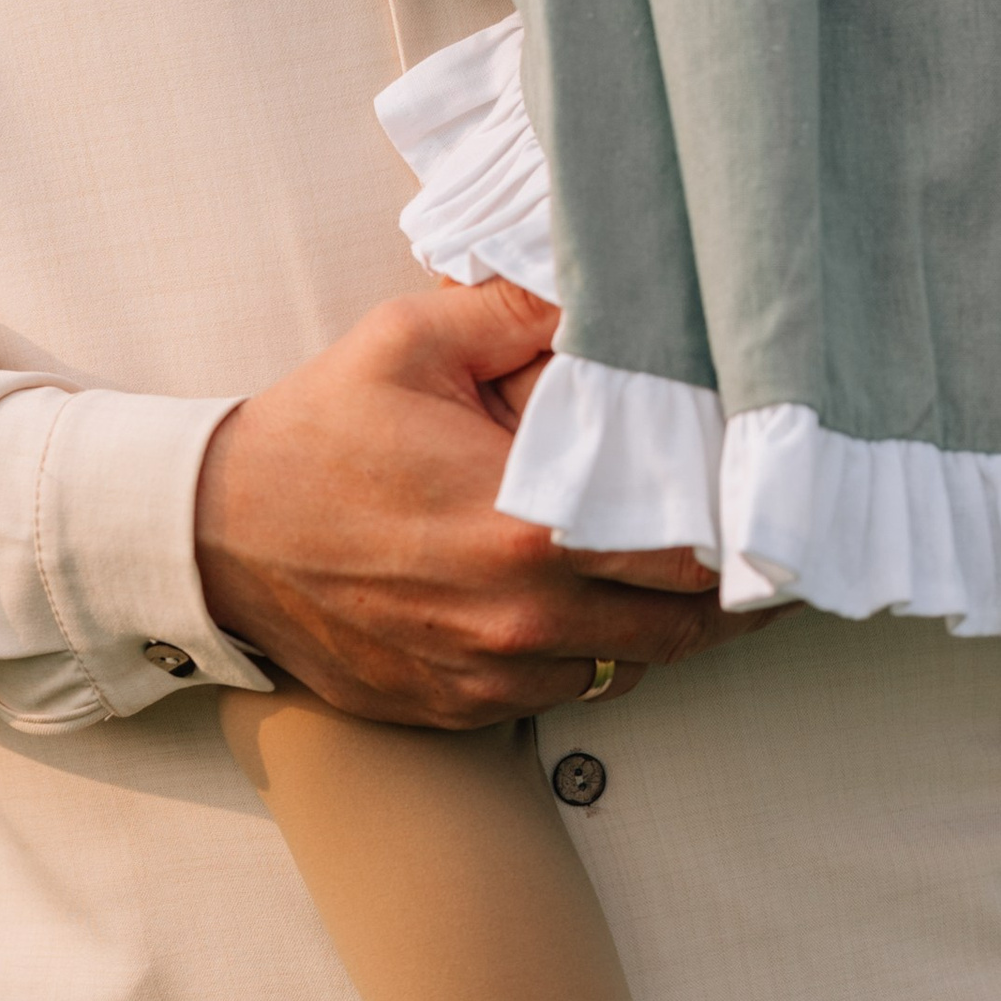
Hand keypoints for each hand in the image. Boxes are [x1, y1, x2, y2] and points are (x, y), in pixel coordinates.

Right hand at [195, 280, 764, 727]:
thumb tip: (613, 291)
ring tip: (696, 580)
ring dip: (667, 628)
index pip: (689, 557)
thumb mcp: (415, 339)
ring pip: (629, 668)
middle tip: (773, 556)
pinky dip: (593, 654)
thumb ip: (524, 311)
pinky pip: (564, 694)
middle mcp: (521, 619)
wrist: (215, 537)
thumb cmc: (318, 434)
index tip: (785, 518)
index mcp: (527, 528)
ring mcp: (490, 676)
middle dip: (735, 596)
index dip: (749, 542)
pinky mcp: (460, 709)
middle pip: (681, 629)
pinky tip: (597, 605)